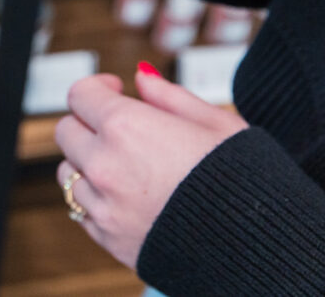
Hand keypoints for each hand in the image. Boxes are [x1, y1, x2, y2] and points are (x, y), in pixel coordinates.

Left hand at [54, 66, 247, 268]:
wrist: (258, 247)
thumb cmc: (245, 183)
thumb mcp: (216, 123)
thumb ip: (169, 95)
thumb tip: (142, 77)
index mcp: (126, 128)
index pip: (80, 94)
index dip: (97, 87)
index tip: (114, 90)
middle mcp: (105, 165)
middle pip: (66, 131)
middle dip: (87, 122)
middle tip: (117, 127)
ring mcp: (104, 206)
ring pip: (68, 173)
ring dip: (88, 163)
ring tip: (127, 165)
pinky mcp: (109, 239)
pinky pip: (82, 211)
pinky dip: (97, 200)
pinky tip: (129, 196)